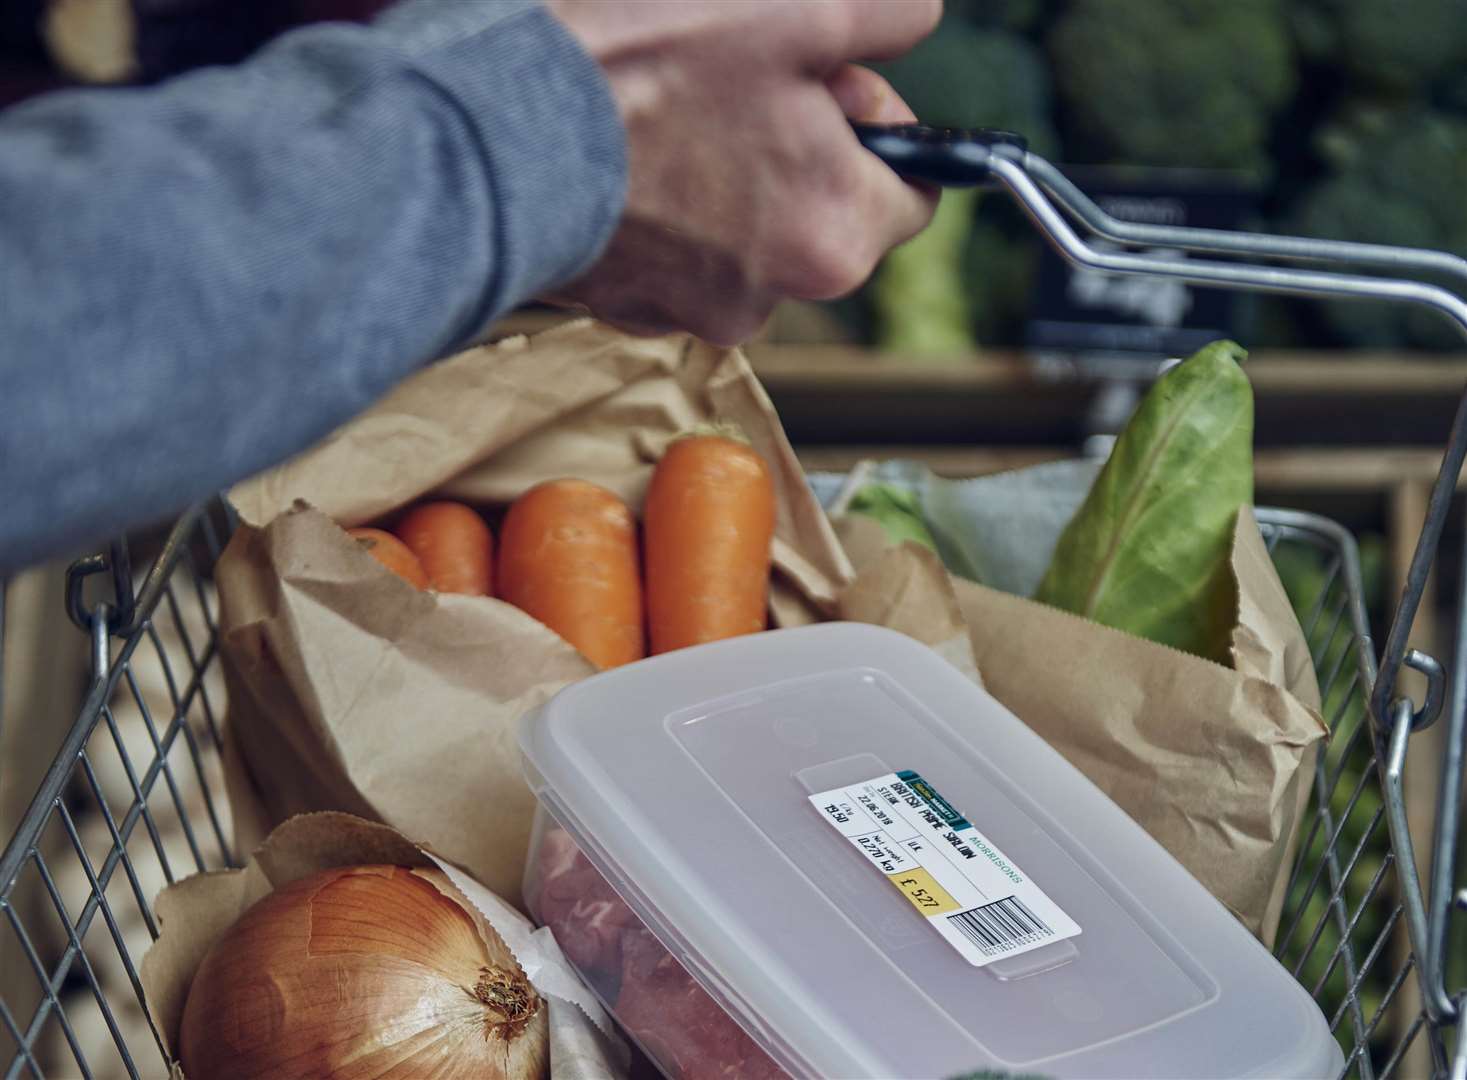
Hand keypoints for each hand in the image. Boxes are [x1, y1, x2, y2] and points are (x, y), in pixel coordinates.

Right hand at [544, 0, 940, 345]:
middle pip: (822, 206)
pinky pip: (674, 244)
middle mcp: (771, 297)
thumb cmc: (641, 68)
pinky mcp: (624, 302)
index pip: (916, 191)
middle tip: (733, 74)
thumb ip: (888, 15)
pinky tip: (622, 149)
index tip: (829, 74)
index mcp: (836, 237)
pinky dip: (662, 199)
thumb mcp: (798, 4)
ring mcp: (689, 308)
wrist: (484, 136)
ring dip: (724, 166)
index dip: (878, 118)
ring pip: (744, 224)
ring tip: (663, 106)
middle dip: (795, 140)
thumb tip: (910, 24)